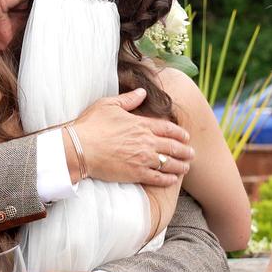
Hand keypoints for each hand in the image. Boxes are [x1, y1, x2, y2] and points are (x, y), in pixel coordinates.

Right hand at [71, 88, 192, 186]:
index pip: (168, 129)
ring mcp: (143, 159)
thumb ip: (129, 99)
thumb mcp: (109, 105)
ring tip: (186, 168)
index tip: (186, 137)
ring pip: (169, 163)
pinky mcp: (136, 174)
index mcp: (141, 124)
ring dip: (180, 166)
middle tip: (192, 154)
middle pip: (173, 147)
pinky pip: (158, 178)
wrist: (79, 148)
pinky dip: (168, 179)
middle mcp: (146, 141)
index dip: (180, 134)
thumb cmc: (91, 125)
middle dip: (185, 151)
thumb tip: (142, 92)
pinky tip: (172, 180)